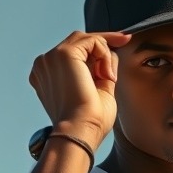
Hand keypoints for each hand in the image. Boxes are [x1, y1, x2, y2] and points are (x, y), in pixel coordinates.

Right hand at [29, 31, 131, 150]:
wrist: (81, 132)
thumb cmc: (88, 122)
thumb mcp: (98, 90)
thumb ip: (101, 70)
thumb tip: (112, 52)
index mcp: (48, 75)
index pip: (73, 52)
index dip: (97, 47)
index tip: (121, 42)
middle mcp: (46, 65)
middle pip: (78, 41)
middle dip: (104, 41)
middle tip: (126, 40)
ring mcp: (51, 58)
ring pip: (85, 40)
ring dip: (104, 54)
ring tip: (108, 78)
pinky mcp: (63, 54)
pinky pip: (91, 41)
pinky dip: (104, 54)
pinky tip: (106, 75)